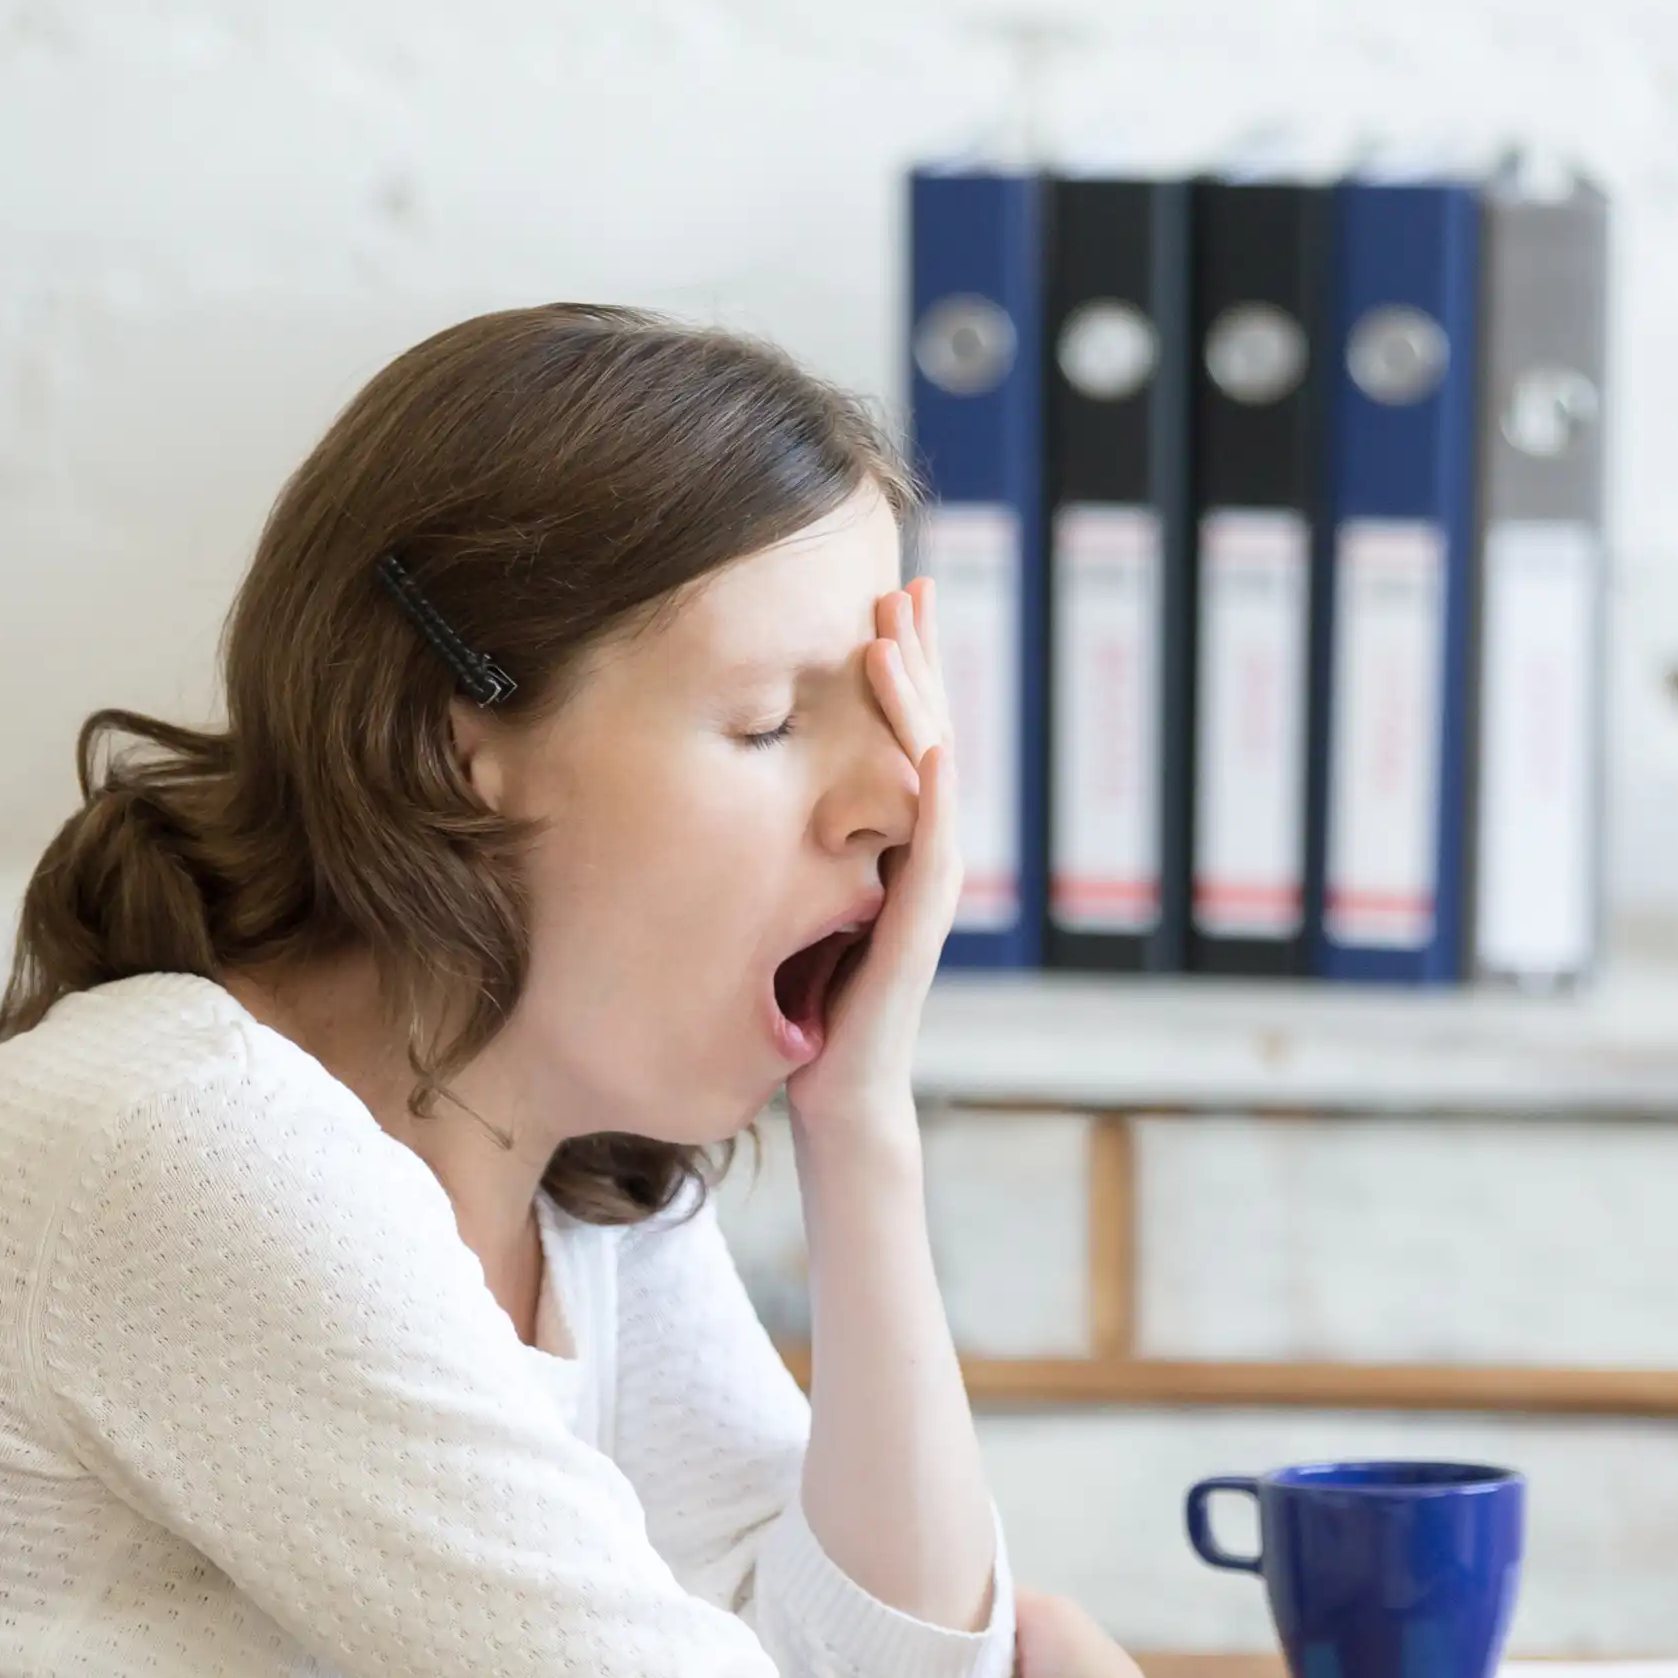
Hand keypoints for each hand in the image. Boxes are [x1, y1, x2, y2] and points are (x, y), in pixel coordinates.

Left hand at [783, 578, 960, 1137]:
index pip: (901, 738)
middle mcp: (923, 856)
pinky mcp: (921, 922)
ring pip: (934, 770)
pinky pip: (935, 840)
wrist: (839, 1096)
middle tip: (908, 582)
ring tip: (898, 633)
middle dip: (920, 658)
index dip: (900, 672)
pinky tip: (928, 736)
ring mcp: (928, 887)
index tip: (885, 603)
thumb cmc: (810, 1016)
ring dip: (921, 699)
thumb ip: (796, 854)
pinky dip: (935, 784)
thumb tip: (742, 797)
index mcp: (895, 845)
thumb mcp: (796, 907)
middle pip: (929, 733)